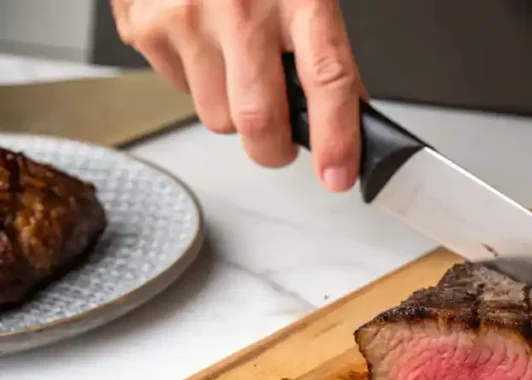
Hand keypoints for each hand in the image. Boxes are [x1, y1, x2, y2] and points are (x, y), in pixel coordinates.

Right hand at [112, 0, 364, 191]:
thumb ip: (325, 52)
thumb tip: (349, 116)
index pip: (326, 80)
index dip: (336, 138)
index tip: (338, 175)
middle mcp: (240, 8)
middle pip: (258, 121)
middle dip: (274, 148)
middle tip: (281, 140)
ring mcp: (186, 18)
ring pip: (217, 118)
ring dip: (232, 110)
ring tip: (235, 63)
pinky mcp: (144, 27)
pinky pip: (180, 91)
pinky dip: (196, 80)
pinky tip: (203, 42)